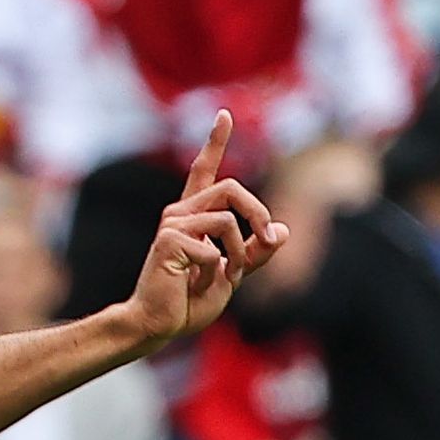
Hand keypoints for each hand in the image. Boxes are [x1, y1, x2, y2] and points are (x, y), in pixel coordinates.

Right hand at [118, 118, 283, 349]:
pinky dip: (216, 272)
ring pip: (228, 221)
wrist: (157, 325)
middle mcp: (180, 213)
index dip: (216, 142)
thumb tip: (282, 231)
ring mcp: (172, 225)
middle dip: (258, 214)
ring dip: (239, 254)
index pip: (204, 171)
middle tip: (268, 242)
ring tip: (225, 278)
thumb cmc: (189, 302)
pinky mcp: (168, 241)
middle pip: (232, 188)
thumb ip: (257, 252)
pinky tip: (196, 286)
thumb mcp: (233, 273)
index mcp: (193, 216)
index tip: (224, 114)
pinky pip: (213, 247)